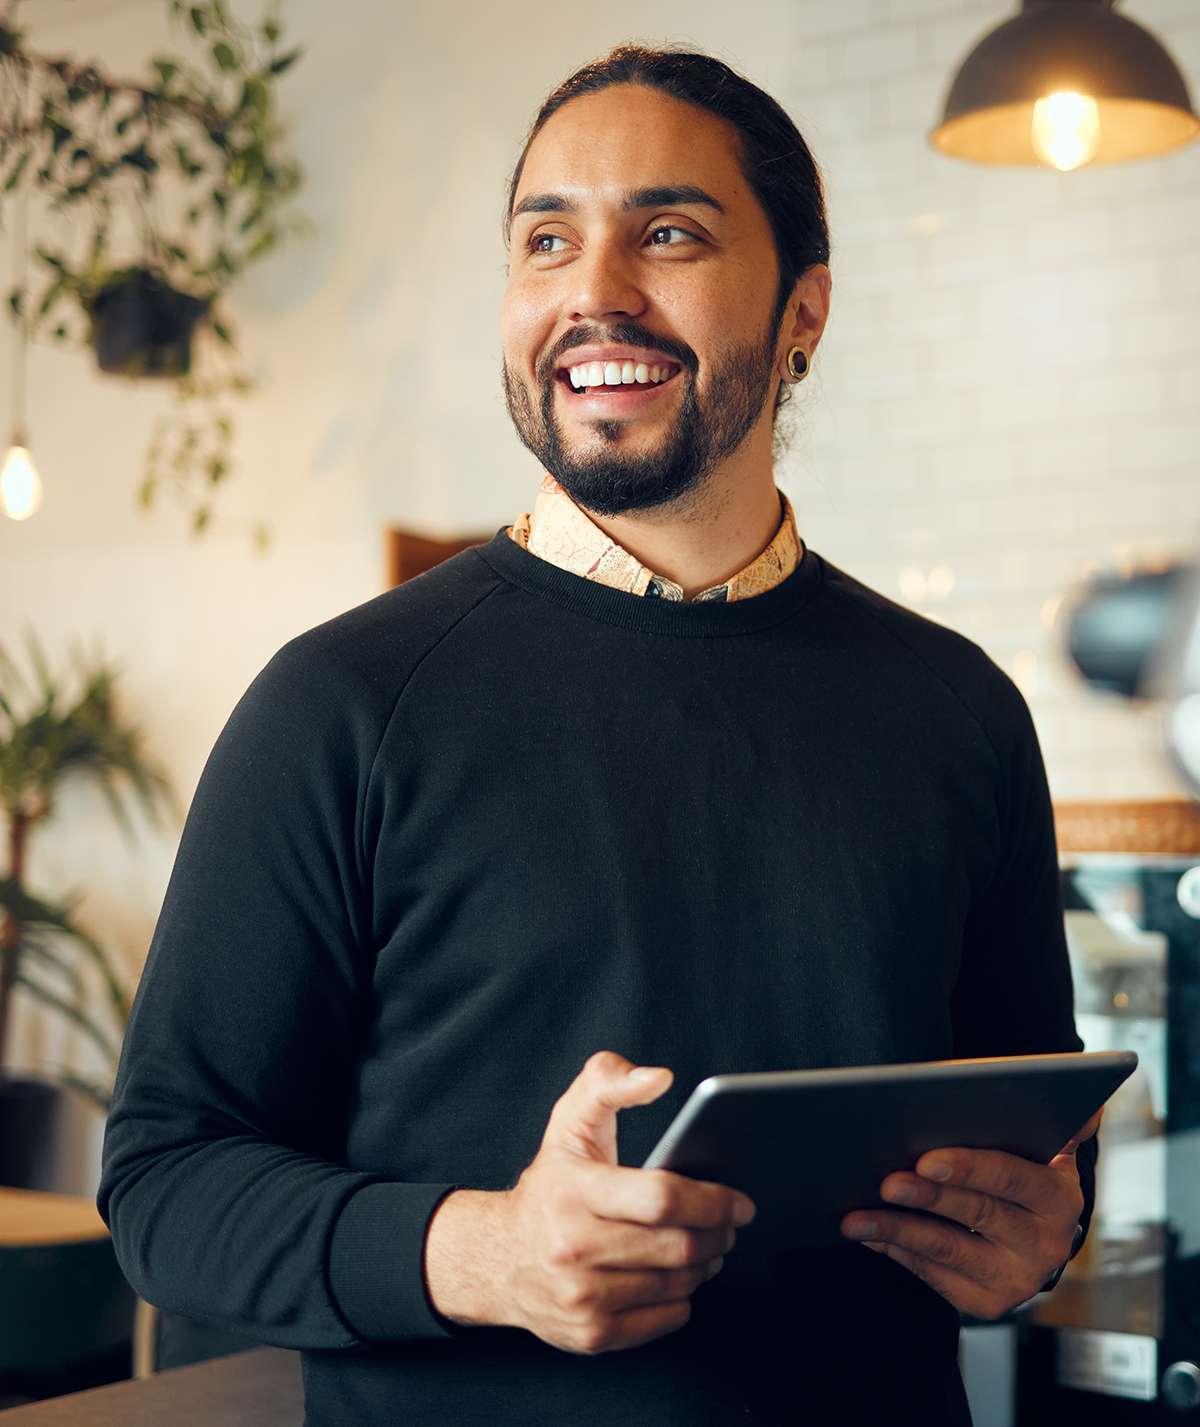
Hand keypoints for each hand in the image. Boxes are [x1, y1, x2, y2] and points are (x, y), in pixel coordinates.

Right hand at [424, 1051, 754, 1353]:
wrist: (495, 1257)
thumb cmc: (549, 1184)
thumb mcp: (569, 1120)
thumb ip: (609, 1081)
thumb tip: (659, 1077)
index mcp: (573, 1191)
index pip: (661, 1198)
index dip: (712, 1200)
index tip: (741, 1201)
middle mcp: (572, 1248)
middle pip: (677, 1246)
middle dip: (717, 1234)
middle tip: (729, 1224)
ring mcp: (580, 1298)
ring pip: (676, 1285)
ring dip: (706, 1264)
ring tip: (708, 1245)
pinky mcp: (590, 1334)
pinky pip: (664, 1320)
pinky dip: (683, 1299)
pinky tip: (678, 1277)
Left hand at [840, 1110, 1100, 1319]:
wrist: (1029, 1235)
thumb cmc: (1019, 1170)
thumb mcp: (1041, 1145)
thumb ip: (1054, 1120)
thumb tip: (1087, 1107)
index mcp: (1059, 1195)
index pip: (1012, 1176)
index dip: (968, 1167)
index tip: (926, 1159)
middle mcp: (1047, 1243)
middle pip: (977, 1213)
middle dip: (927, 1197)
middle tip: (885, 1182)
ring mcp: (1018, 1278)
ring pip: (947, 1248)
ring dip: (896, 1229)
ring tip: (854, 1217)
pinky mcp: (989, 1303)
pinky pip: (933, 1274)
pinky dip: (896, 1250)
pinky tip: (867, 1232)